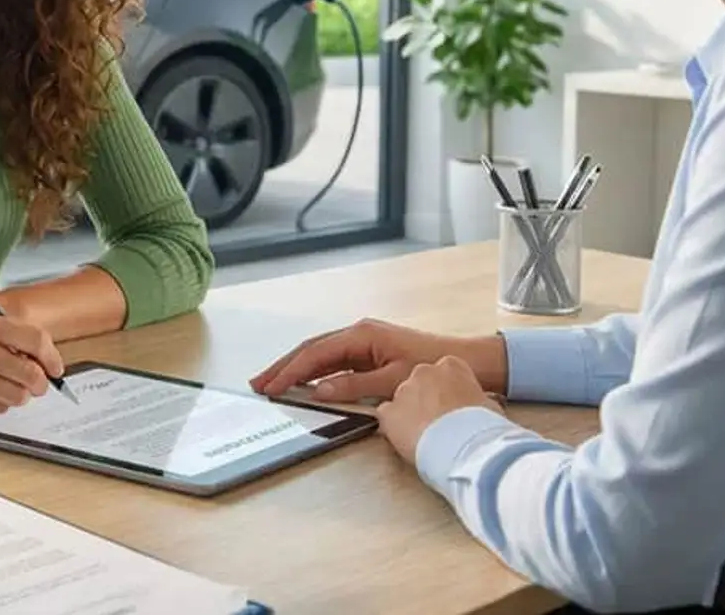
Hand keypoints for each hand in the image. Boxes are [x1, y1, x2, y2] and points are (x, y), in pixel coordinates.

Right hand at [249, 317, 506, 402]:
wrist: (467, 361)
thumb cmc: (432, 366)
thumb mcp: (393, 380)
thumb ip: (354, 386)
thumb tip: (318, 390)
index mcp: (362, 334)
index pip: (315, 354)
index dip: (290, 371)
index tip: (271, 387)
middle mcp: (359, 333)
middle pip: (311, 350)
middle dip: (283, 367)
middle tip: (258, 384)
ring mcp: (363, 341)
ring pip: (320, 354)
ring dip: (295, 369)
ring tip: (271, 383)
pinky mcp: (370, 352)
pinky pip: (334, 361)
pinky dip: (315, 371)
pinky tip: (303, 383)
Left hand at [377, 356, 501, 462]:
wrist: (463, 444)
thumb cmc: (481, 426)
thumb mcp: (489, 406)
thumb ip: (476, 399)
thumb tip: (478, 406)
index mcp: (451, 366)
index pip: (445, 373)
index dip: (448, 392)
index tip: (453, 407)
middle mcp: (424, 371)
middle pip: (420, 384)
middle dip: (426, 401)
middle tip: (438, 423)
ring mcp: (403, 390)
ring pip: (402, 400)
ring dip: (410, 415)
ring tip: (426, 436)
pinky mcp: (388, 411)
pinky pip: (386, 417)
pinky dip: (394, 428)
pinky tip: (409, 440)